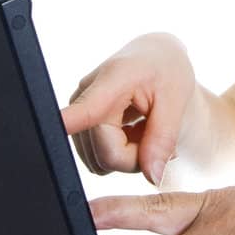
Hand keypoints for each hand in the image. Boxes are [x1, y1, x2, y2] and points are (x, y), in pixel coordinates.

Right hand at [61, 33, 196, 185]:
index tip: (57, 128)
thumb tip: (152, 176)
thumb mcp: (177, 101)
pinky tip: (132, 130)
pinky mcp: (76, 124)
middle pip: (106, 156)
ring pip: (101, 162)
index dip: (69, 123)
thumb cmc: (167, 71)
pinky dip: (121, 152)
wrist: (156, 58)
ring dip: (129, 155)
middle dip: (136, 156)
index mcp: (112, 81)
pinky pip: (98, 158)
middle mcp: (84, 96)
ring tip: (144, 128)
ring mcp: (77, 112)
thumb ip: (163, 139)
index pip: (85, 109)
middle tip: (155, 133)